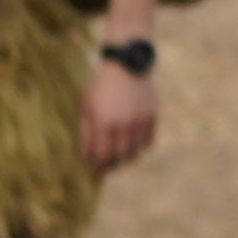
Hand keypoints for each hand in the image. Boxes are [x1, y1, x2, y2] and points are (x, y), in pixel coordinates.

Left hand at [82, 56, 161, 172]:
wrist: (126, 63)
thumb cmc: (101, 86)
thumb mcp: (86, 107)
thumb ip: (85, 133)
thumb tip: (86, 157)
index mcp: (104, 122)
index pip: (102, 156)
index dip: (98, 168)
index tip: (95, 174)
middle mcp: (123, 124)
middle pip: (120, 157)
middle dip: (112, 164)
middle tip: (107, 163)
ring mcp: (140, 121)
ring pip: (135, 152)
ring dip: (126, 156)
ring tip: (119, 152)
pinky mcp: (152, 116)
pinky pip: (148, 141)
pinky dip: (139, 146)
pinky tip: (132, 141)